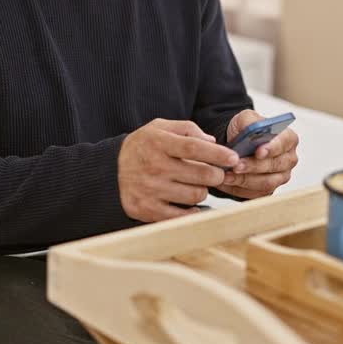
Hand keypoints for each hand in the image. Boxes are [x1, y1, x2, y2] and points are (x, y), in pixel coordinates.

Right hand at [117, 118, 238, 222]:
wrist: (109, 171)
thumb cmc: (141, 147)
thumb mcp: (159, 128)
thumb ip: (187, 129)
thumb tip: (213, 141)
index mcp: (158, 143)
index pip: (195, 148)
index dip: (218, 154)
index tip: (233, 158)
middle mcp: (154, 166)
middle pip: (201, 174)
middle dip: (216, 174)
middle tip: (216, 173)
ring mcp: (151, 190)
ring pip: (196, 195)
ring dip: (203, 191)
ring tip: (196, 184)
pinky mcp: (148, 210)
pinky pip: (182, 215)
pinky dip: (194, 211)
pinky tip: (192, 203)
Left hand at [215, 110, 298, 198]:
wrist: (237, 145)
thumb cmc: (245, 131)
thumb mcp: (245, 119)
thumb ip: (249, 122)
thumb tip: (251, 131)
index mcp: (288, 139)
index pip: (284, 143)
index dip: (272, 148)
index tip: (258, 151)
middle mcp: (288, 159)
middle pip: (275, 166)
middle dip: (253, 166)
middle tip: (236, 165)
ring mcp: (280, 177)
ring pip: (266, 183)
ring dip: (244, 180)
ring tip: (226, 175)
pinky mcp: (268, 190)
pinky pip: (255, 194)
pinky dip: (238, 188)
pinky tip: (225, 182)